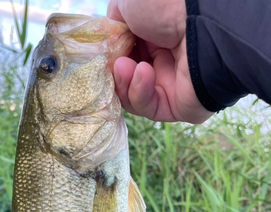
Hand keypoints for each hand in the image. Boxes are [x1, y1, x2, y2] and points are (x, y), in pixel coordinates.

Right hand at [107, 0, 212, 123]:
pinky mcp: (177, 106)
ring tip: (123, 67)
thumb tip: (110, 40)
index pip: (124, 54)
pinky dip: (139, 93)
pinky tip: (142, 73)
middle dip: (114, 72)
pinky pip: (149, 107)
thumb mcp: (129, 3)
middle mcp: (165, 59)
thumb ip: (114, 21)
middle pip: (126, 78)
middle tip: (111, 63)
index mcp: (155, 34)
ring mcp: (171, 84)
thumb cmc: (167, 4)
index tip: (101, 54)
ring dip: (123, 83)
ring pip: (133, 96)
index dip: (110, 56)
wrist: (203, 22)